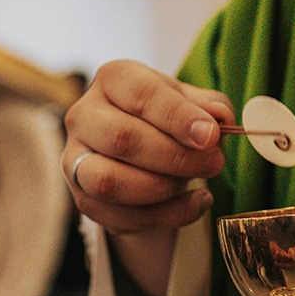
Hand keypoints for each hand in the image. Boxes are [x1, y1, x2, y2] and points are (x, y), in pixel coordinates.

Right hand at [62, 60, 233, 295]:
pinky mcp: (84, 199)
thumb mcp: (191, 103)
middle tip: (214, 163)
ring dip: (164, 188)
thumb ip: (208, 106)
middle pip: (123, 138)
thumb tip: (218, 116)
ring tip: (199, 182)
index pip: (141, 94)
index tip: (210, 135)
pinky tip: (196, 202)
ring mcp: (76, 159)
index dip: (178, 117)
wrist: (143, 154)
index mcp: (113, 79)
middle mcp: (84, 115)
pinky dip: (167, 215)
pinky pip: (121, 216)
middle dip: (176, 156)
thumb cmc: (166, 120)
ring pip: (110, 182)